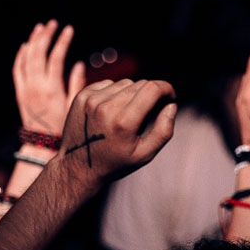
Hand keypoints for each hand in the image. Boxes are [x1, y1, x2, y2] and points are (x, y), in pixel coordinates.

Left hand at [13, 19, 83, 136]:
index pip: (56, 57)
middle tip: (54, 23)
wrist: (42, 144)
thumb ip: (77, 84)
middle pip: (38, 53)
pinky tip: (26, 45)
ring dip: (33, 41)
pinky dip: (21, 55)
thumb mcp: (74, 107)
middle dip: (46, 35)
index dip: (62, 41)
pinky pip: (17, 69)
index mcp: (51, 89)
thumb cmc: (63, 127)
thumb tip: (78, 63)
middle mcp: (36, 86)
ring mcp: (25, 88)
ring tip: (40, 27)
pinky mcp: (20, 92)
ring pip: (26, 58)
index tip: (69, 29)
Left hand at [54, 78, 177, 193]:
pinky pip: (108, 84)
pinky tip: (111, 111)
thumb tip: (172, 105)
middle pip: (141, 84)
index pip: (153, 89)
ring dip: (132, 94)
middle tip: (150, 112)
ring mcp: (91, 99)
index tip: (170, 97)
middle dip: (151, 94)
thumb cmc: (114, 163)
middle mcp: (106, 107)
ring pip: (125, 83)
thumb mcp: (144, 155)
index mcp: (124, 122)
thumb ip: (164, 130)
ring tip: (127, 115)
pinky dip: (115, 93)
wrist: (77, 166)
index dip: (167, 89)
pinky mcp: (82, 96)